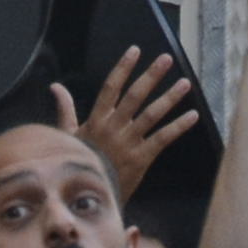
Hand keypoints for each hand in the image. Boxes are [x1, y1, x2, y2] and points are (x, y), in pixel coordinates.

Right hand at [79, 45, 201, 196]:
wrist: (86, 197)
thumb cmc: (79, 163)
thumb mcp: (68, 135)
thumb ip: (65, 108)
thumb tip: (55, 86)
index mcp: (97, 120)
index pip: (111, 88)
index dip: (123, 68)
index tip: (135, 51)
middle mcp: (114, 127)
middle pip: (135, 96)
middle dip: (151, 76)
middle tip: (167, 59)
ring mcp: (129, 142)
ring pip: (151, 115)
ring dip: (169, 98)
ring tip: (185, 83)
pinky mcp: (141, 158)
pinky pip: (162, 139)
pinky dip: (178, 127)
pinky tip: (192, 115)